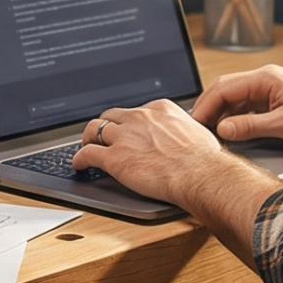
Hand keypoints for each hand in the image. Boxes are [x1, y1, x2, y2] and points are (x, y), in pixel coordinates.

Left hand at [68, 99, 227, 203]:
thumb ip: (180, 130)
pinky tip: (79, 164)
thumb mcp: (194, 131)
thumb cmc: (203, 159)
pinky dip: (79, 159)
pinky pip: (88, 154)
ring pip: (95, 129)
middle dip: (106, 126)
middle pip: (111, 116)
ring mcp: (124, 137)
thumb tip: (181, 137)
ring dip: (89, 138)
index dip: (128, 123)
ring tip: (87, 146)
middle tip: (103, 137)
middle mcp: (139, 117)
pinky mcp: (114, 158)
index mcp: (159, 109)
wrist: (199, 173)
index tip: (128, 131)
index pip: (135, 111)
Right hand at [192, 65, 282, 146]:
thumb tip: (223, 128)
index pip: (223, 88)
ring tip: (209, 131)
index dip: (206, 106)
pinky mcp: (274, 98)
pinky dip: (234, 116)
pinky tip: (230, 129)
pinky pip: (246, 104)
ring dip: (221, 113)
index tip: (196, 123)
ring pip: (234, 97)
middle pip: (225, 89)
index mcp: (265, 79)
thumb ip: (251, 126)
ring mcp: (269, 88)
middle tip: (196, 128)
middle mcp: (265, 79)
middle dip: (208, 107)